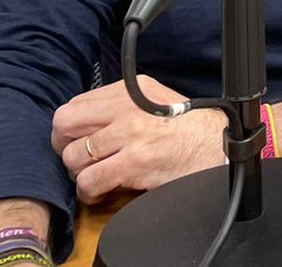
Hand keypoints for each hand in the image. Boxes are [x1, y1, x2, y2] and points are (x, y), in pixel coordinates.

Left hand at [51, 75, 225, 203]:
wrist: (217, 145)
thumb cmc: (188, 128)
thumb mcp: (155, 101)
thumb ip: (122, 105)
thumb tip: (87, 122)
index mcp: (131, 89)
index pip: (75, 105)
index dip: (70, 129)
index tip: (78, 141)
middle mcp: (127, 107)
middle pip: (64, 125)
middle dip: (65, 147)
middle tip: (79, 160)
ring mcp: (130, 134)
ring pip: (74, 156)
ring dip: (79, 173)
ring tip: (95, 177)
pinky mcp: (134, 162)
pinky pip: (89, 180)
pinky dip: (89, 192)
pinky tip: (101, 191)